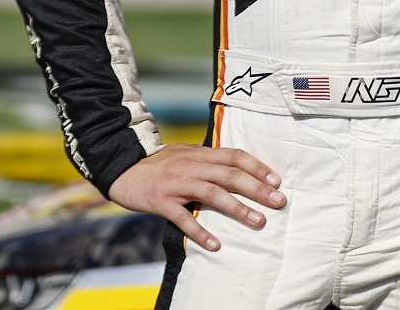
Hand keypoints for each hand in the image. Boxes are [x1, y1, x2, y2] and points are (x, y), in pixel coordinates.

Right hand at [108, 143, 285, 250]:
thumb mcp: (186, 155)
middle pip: (230, 175)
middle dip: (257, 188)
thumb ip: (208, 160)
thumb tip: (237, 169)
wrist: (121, 169)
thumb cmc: (159, 165)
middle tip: (278, 201)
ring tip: (258, 221)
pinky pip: (183, 218)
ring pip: (212, 194)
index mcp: (200, 154)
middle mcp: (191, 166)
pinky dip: (200, 231)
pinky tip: (215, 244)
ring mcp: (176, 183)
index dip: (257, 167)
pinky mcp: (160, 201)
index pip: (234, 156)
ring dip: (238, 208)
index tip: (276, 181)